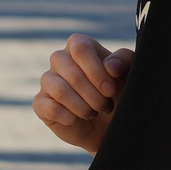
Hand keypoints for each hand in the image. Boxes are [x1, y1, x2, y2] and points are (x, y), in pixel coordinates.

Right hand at [32, 33, 132, 153]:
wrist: (107, 123)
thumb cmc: (117, 92)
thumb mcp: (129, 73)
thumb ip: (125, 61)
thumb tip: (111, 67)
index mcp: (80, 46)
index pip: (81, 48)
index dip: (96, 71)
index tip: (110, 90)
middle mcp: (60, 59)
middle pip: (71, 72)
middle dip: (93, 95)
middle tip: (105, 106)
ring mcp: (48, 80)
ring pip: (59, 89)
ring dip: (81, 107)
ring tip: (93, 113)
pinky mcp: (41, 103)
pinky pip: (48, 107)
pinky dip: (67, 116)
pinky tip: (77, 119)